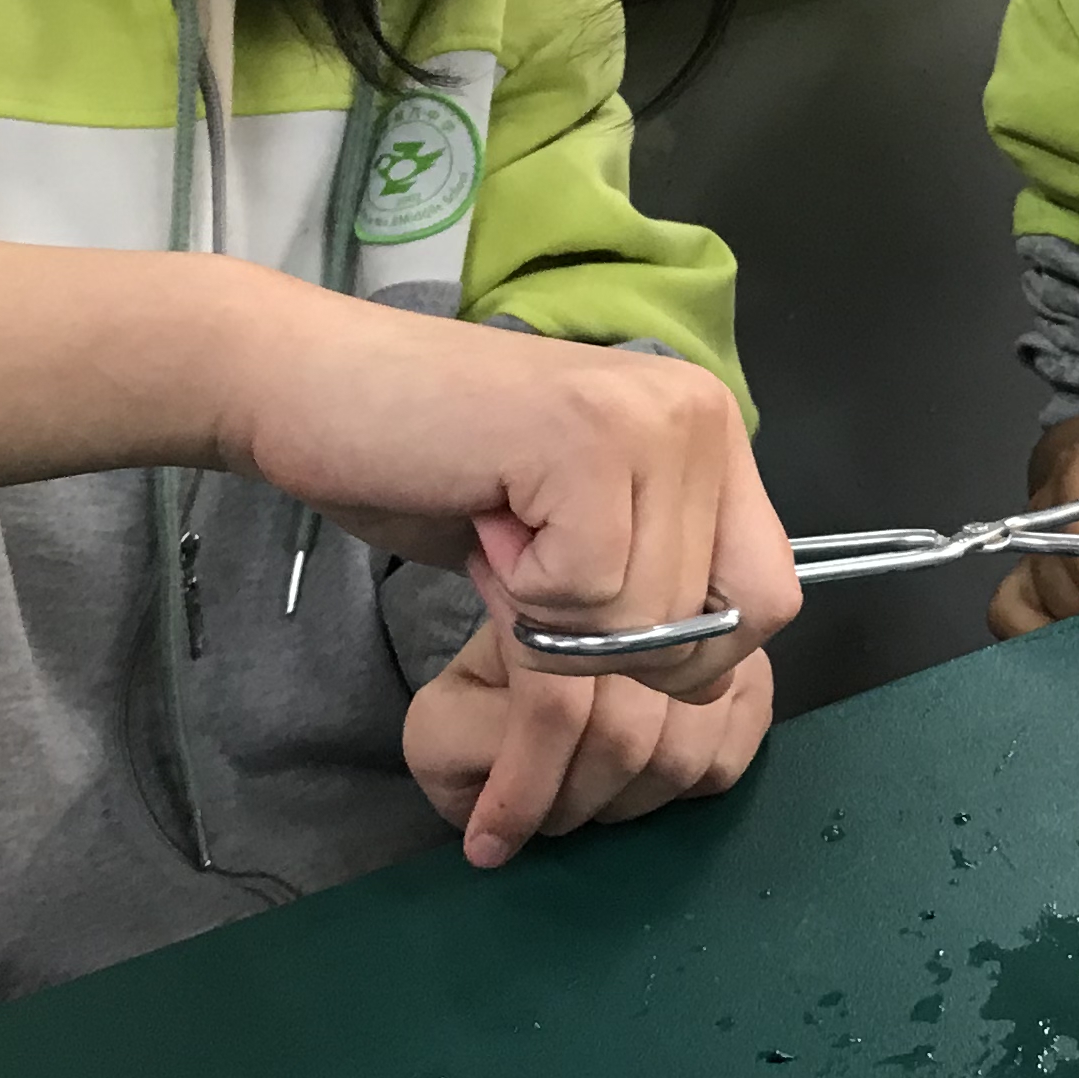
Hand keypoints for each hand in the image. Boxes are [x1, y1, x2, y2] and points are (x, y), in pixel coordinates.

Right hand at [217, 301, 799, 704]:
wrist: (307, 391)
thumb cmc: (427, 467)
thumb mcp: (568, 542)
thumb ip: (646, 590)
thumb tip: (704, 687)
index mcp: (709, 438)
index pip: (771, 599)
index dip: (689, 659)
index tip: (597, 636)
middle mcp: (699, 416)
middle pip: (713, 627)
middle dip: (610, 650)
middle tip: (527, 577)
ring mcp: (649, 419)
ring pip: (647, 621)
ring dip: (554, 621)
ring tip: (503, 536)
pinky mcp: (586, 438)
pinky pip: (586, 595)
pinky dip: (521, 596)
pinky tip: (487, 522)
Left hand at [403, 622, 772, 865]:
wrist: (559, 645)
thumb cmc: (498, 694)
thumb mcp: (444, 718)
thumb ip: (451, 748)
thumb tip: (497, 808)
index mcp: (547, 598)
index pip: (554, 706)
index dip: (524, 791)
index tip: (492, 843)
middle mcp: (638, 598)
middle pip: (625, 737)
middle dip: (575, 801)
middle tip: (549, 816)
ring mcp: (707, 633)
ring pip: (680, 755)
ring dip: (627, 803)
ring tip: (594, 800)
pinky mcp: (754, 671)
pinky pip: (725, 759)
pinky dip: (679, 791)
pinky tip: (645, 781)